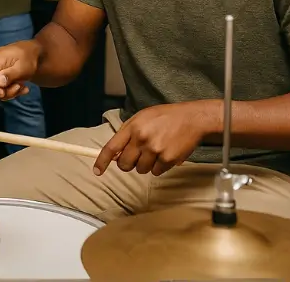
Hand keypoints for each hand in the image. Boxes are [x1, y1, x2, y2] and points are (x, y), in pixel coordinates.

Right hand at [0, 40, 40, 100]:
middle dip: (4, 92)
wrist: (32, 54)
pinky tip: (22, 88)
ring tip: (23, 87)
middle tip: (18, 88)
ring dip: (10, 92)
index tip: (3, 94)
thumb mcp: (23, 67)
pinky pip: (0, 89)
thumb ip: (10, 74)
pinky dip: (11, 91)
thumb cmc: (28, 58)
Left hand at [92, 103, 210, 176]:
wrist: (192, 118)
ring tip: (156, 151)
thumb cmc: (166, 117)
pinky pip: (156, 172)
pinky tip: (166, 153)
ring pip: (140, 170)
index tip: (97, 171)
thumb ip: (127, 133)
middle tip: (137, 156)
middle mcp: (142, 138)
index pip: (111, 147)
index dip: (102, 161)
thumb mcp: (142, 118)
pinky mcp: (167, 159)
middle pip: (124, 164)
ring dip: (146, 165)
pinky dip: (160, 166)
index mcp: (133, 127)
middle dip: (128, 164)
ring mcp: (155, 149)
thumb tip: (114, 153)